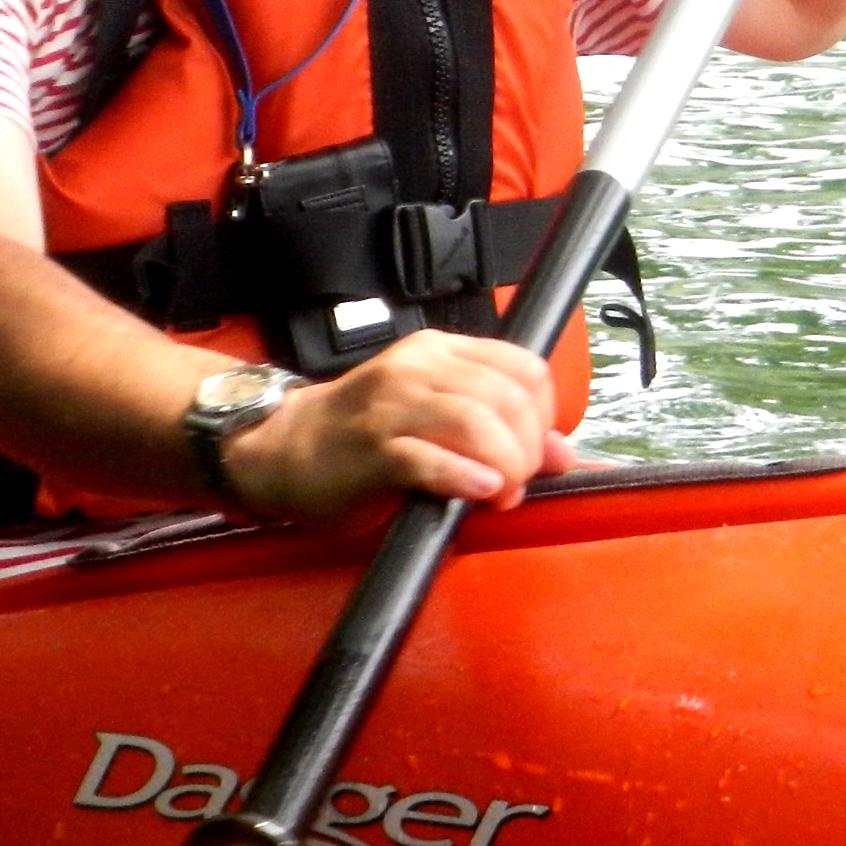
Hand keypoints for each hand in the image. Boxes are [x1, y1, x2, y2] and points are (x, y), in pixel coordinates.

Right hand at [225, 331, 576, 518]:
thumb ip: (501, 430)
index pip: (525, 368)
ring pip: (475, 420)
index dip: (546, 415)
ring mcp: (390, 406)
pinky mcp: (370, 449)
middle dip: (527, 448)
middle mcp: (417, 368)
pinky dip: (463, 475)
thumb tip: (563, 454)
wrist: (281, 452)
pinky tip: (478, 490)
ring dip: (504, 464)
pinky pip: (428, 457)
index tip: (536, 452)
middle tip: (516, 484)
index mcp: (440, 353)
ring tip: (500, 492)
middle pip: (507, 398)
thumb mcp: (437, 421)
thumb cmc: (363, 438)